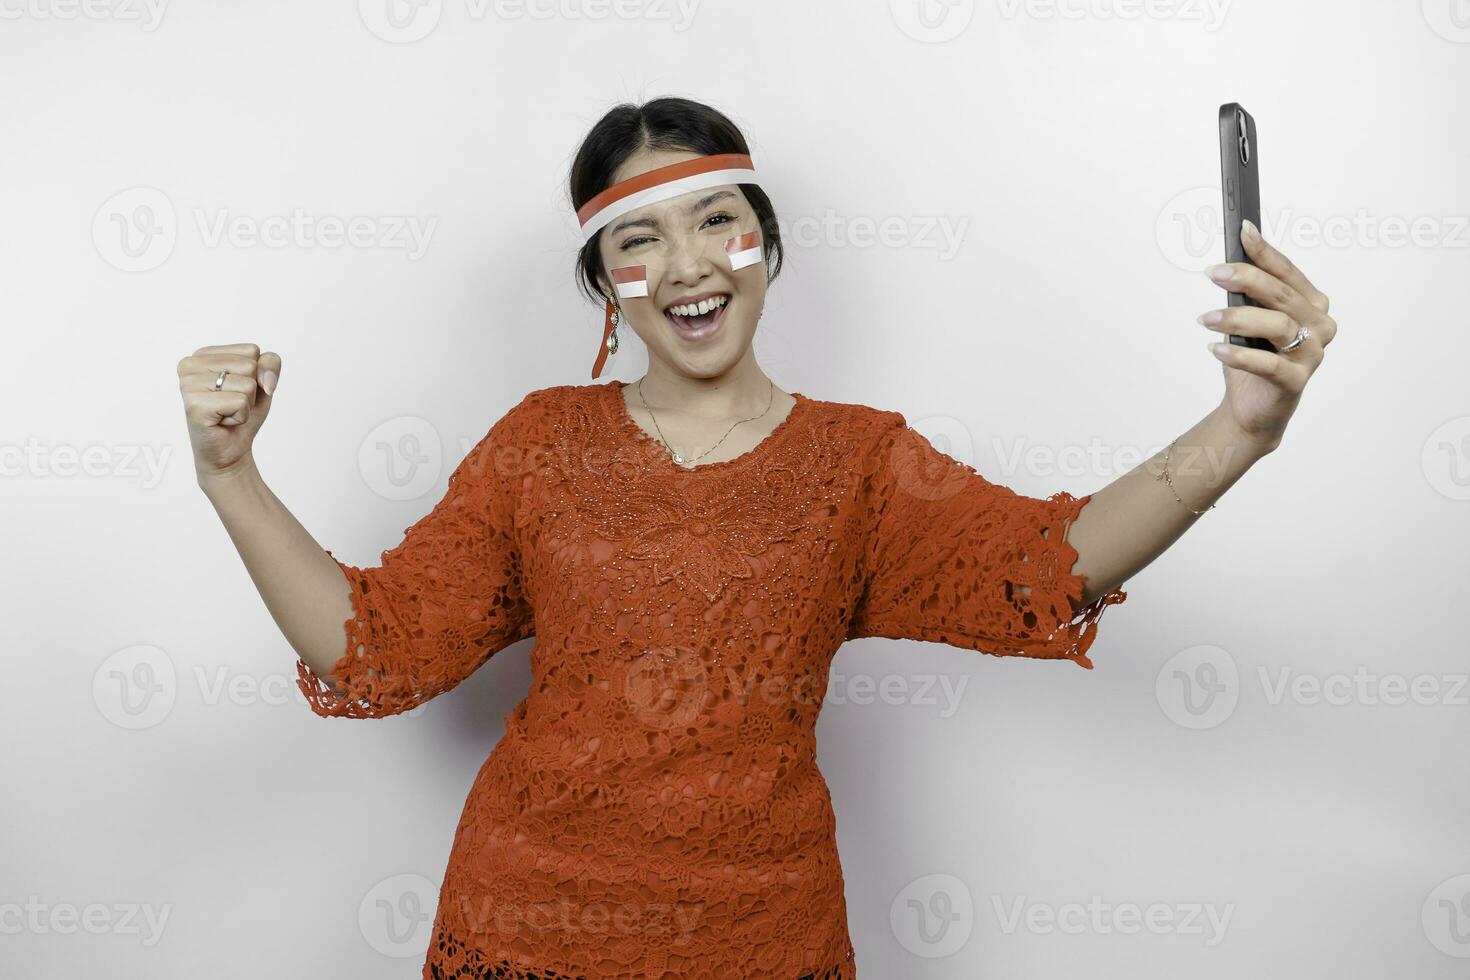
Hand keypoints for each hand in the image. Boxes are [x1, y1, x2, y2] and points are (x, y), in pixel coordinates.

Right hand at [176, 342, 281, 481]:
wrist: (231, 449)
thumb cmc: (242, 413)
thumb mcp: (263, 382)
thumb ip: (270, 364)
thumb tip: (266, 381)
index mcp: (203, 354)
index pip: (252, 350)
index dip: (256, 375)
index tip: (236, 390)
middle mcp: (190, 364)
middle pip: (250, 365)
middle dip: (251, 391)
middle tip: (231, 404)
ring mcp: (189, 384)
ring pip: (247, 384)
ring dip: (245, 405)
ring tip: (226, 413)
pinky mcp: (194, 404)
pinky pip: (240, 402)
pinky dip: (240, 416)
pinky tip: (222, 422)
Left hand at [1198, 219, 1335, 451]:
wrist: (1253, 408)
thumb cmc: (1254, 358)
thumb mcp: (1250, 322)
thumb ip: (1249, 296)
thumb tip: (1229, 265)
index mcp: (1312, 305)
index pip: (1288, 272)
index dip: (1265, 252)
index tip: (1243, 231)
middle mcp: (1319, 326)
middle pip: (1282, 295)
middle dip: (1247, 279)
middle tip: (1213, 273)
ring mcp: (1311, 355)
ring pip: (1277, 326)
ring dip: (1237, 318)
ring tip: (1206, 319)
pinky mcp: (1296, 382)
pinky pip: (1269, 364)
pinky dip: (1239, 355)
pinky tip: (1214, 348)